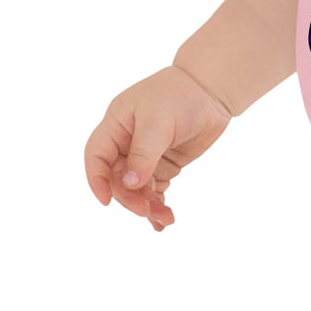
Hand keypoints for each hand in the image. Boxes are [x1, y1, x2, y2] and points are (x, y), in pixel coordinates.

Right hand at [83, 65, 232, 230]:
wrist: (213, 89)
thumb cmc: (181, 95)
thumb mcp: (158, 122)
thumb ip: (143, 154)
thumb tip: (129, 184)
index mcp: (116, 125)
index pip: (97, 157)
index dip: (97, 180)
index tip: (107, 202)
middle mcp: (126, 141)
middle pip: (118, 178)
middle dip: (129, 197)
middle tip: (146, 210)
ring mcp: (146, 154)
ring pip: (136, 187)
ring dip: (146, 205)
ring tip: (164, 219)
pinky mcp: (163, 163)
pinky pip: (154, 188)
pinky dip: (157, 203)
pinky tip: (163, 220)